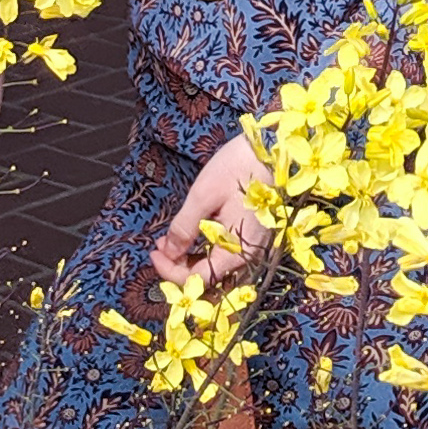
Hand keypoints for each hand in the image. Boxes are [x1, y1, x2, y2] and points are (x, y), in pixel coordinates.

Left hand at [152, 134, 273, 282]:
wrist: (273, 150)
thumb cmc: (238, 169)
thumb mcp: (203, 196)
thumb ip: (183, 228)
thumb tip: (168, 252)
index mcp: (236, 251)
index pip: (199, 278)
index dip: (172, 271)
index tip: (154, 252)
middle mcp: (247, 256)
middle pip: (209, 276)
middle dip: (179, 266)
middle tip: (159, 247)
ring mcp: (252, 246)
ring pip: (217, 266)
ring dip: (191, 259)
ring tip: (170, 240)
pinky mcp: (253, 236)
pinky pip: (226, 254)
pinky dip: (206, 249)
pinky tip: (192, 233)